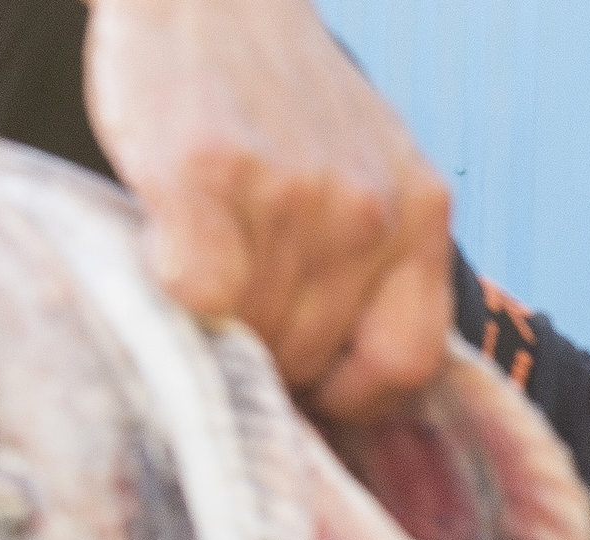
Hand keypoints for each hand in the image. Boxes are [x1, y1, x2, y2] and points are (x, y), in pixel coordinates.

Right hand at [87, 0, 452, 419]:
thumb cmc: (281, 96)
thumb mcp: (370, 172)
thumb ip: (377, 262)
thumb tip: (344, 389)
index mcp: (421, 214)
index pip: (408, 363)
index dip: (352, 394)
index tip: (312, 385)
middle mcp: (370, 210)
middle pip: (316, 356)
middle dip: (271, 354)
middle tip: (237, 308)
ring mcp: (294, 192)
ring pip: (254, 332)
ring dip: (220, 321)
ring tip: (206, 260)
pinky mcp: (209, 173)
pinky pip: (197, 295)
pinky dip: (172, 291)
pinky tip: (167, 242)